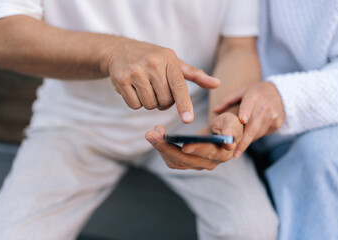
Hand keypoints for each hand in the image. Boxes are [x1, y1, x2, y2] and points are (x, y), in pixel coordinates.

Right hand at [100, 38, 219, 122]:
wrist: (120, 50)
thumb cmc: (153, 58)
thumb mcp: (174, 63)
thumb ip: (195, 75)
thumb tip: (217, 84)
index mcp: (169, 59)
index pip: (179, 86)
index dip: (184, 104)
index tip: (188, 119)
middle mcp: (152, 64)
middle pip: (164, 101)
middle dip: (163, 101)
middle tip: (158, 89)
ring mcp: (135, 71)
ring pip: (150, 105)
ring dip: (150, 103)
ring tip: (146, 88)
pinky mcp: (121, 80)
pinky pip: (135, 105)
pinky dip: (136, 102)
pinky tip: (134, 89)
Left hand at [145, 112, 242, 169]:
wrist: (223, 132)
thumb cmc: (229, 124)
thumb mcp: (232, 122)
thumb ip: (231, 130)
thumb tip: (228, 142)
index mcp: (222, 154)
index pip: (208, 153)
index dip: (196, 149)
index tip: (184, 145)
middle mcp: (209, 163)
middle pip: (186, 160)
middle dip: (167, 148)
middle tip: (151, 134)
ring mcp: (197, 165)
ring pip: (176, 162)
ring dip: (161, 148)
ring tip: (151, 133)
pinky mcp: (188, 163)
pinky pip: (172, 160)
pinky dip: (162, 149)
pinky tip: (156, 136)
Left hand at [214, 82, 284, 158]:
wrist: (281, 93)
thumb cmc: (256, 93)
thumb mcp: (243, 91)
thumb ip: (228, 100)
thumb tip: (215, 110)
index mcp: (254, 96)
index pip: (249, 105)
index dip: (246, 112)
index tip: (242, 120)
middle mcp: (265, 106)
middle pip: (253, 126)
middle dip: (244, 140)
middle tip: (235, 153)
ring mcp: (273, 115)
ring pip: (258, 132)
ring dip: (247, 140)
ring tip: (238, 149)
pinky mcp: (278, 123)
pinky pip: (263, 133)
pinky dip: (255, 137)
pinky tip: (249, 137)